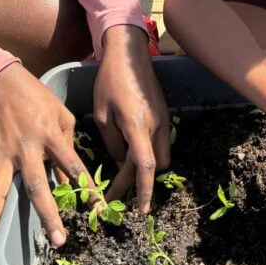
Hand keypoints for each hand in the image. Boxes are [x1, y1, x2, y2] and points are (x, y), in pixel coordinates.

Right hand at [0, 63, 87, 246]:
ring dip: (14, 217)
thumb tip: (67, 179)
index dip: (86, 187)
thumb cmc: (37, 98)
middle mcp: (28, 148)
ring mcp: (7, 155)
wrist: (1, 86)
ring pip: (7, 191)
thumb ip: (67, 145)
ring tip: (22, 239)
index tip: (97, 206)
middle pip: (39, 186)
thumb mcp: (62, 114)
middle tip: (59, 238)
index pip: (73, 166)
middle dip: (49, 214)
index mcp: (51, 134)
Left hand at [92, 24, 170, 211]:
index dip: (142, 191)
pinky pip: (160, 142)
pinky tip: (130, 150)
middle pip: (154, 166)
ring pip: (161, 156)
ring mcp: (163, 120)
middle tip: (115, 191)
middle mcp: (156, 126)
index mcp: (137, 126)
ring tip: (123, 170)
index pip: (145, 167)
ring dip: (145, 167)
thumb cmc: (110, 81)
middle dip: (137, 183)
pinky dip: (148, 152)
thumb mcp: (101, 114)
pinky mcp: (164, 114)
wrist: (129, 55)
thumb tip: (118, 164)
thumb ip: (111, 143)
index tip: (139, 209)